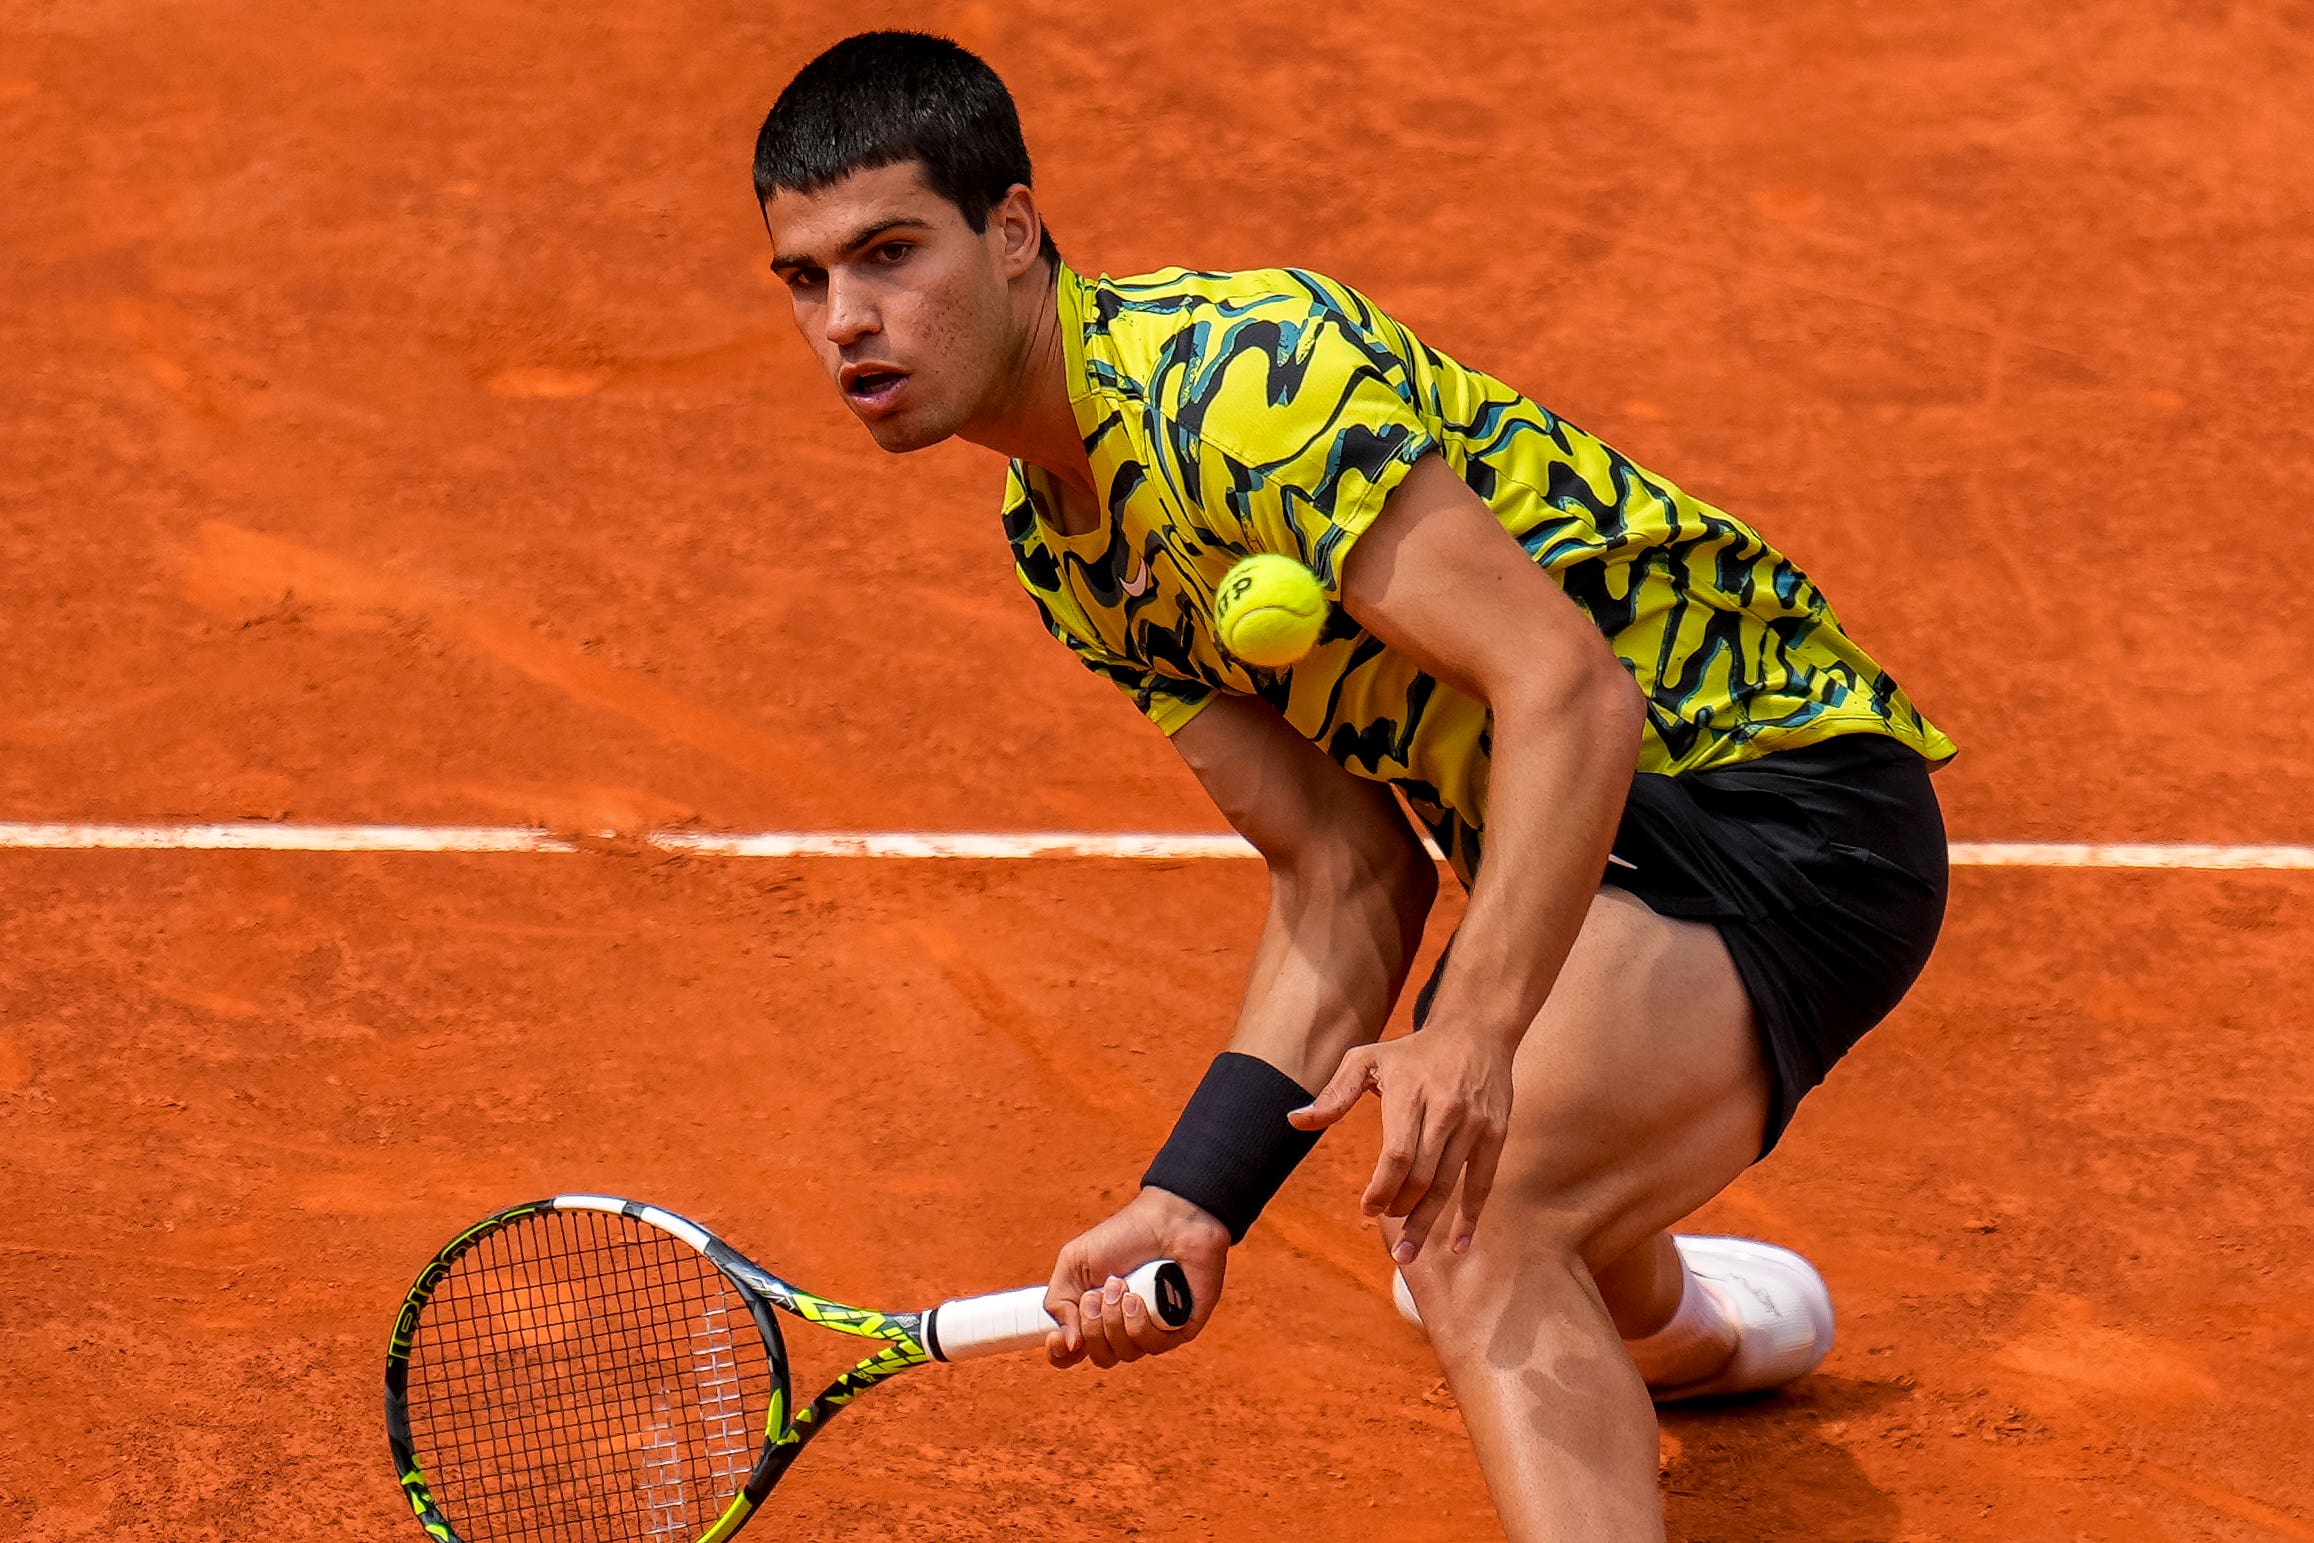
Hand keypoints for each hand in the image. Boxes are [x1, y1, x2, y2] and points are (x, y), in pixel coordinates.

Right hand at [1043, 1186, 1228, 1368]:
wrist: (1168, 1220)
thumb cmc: (1123, 1236)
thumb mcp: (1074, 1262)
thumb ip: (1059, 1302)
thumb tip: (1068, 1344)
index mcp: (1093, 1316)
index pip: (1071, 1355)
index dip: (1060, 1354)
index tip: (1058, 1338)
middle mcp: (1122, 1329)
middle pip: (1100, 1357)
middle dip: (1093, 1326)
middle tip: (1096, 1294)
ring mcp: (1151, 1331)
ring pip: (1124, 1353)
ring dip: (1116, 1319)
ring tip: (1121, 1285)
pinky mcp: (1178, 1329)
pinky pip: (1151, 1345)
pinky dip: (1139, 1322)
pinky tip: (1140, 1297)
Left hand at [1288, 1029, 1512, 1262]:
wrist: (1475, 1030)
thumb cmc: (1411, 1051)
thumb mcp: (1366, 1060)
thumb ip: (1333, 1094)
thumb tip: (1294, 1121)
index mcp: (1410, 1093)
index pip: (1396, 1154)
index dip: (1381, 1188)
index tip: (1366, 1209)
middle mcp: (1444, 1110)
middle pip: (1421, 1175)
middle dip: (1401, 1211)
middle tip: (1387, 1237)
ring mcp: (1473, 1123)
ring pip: (1448, 1184)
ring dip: (1427, 1224)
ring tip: (1407, 1255)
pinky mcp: (1496, 1133)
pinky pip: (1482, 1182)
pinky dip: (1470, 1217)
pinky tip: (1458, 1246)